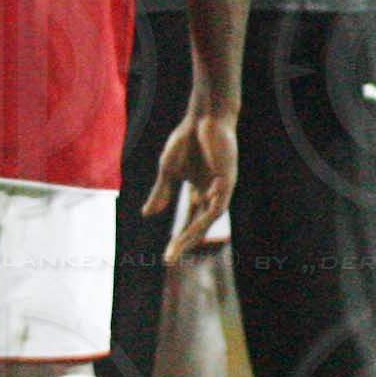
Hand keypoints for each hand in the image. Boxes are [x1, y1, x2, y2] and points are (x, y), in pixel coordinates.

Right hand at [145, 106, 236, 267]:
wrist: (203, 116)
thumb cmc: (187, 138)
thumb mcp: (168, 169)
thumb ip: (161, 192)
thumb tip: (147, 215)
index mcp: (198, 190)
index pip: (189, 220)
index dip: (178, 238)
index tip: (165, 256)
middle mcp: (211, 193)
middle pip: (198, 225)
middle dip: (184, 242)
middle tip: (169, 260)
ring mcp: (221, 188)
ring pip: (208, 219)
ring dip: (192, 235)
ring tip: (177, 248)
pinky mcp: (228, 180)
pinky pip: (216, 205)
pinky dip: (204, 217)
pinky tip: (192, 228)